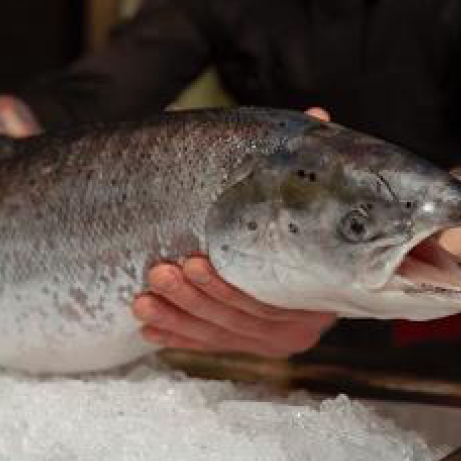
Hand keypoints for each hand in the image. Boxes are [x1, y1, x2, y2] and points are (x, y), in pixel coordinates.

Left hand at [131, 104, 336, 356]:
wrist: (316, 253)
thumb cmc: (300, 216)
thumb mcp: (303, 191)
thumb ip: (305, 164)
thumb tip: (318, 114)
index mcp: (313, 294)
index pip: (268, 298)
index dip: (228, 283)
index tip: (194, 259)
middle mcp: (295, 327)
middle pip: (238, 320)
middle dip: (194, 298)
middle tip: (159, 272)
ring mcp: (266, 340)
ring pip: (217, 336)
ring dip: (178, 318)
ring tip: (142, 301)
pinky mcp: (241, 344)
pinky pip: (205, 346)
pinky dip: (177, 336)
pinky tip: (148, 329)